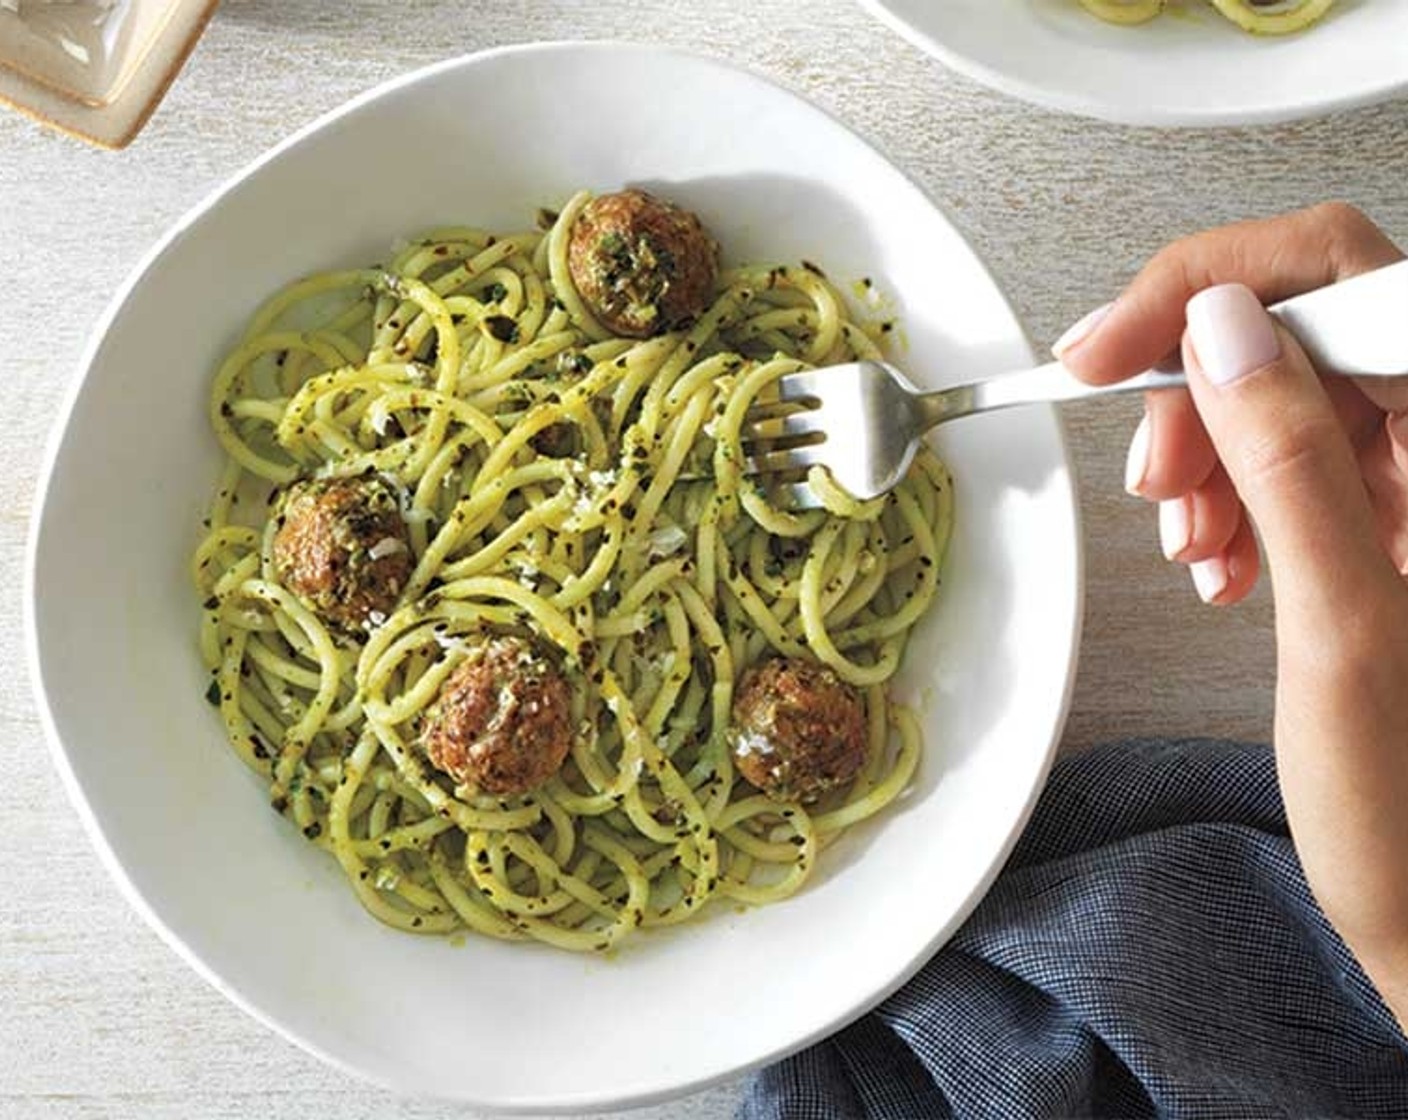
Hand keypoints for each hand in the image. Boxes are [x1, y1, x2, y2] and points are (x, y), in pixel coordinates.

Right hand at [1055, 203, 1407, 1026]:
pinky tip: (1216, 555)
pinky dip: (1230, 492)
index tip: (1103, 349)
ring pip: (1284, 391)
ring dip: (1207, 446)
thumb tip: (1218, 327)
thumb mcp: (1343, 631)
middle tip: (1150, 475)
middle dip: (1197, 387)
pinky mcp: (1389, 517)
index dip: (1204, 290)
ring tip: (1186, 534)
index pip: (1336, 276)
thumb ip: (1291, 461)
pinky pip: (1290, 457)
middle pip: (1302, 328)